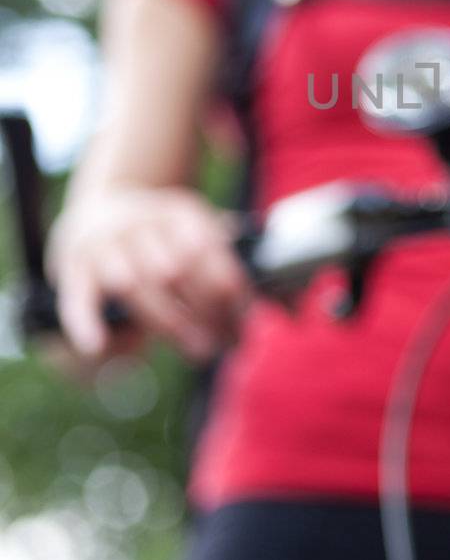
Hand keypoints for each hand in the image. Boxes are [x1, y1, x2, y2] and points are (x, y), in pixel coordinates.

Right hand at [47, 188, 250, 366]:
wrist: (99, 209)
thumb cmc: (161, 236)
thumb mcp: (193, 230)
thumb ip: (224, 258)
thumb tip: (265, 304)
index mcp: (178, 212)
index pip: (209, 249)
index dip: (230, 288)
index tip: (244, 320)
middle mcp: (141, 222)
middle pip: (176, 269)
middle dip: (207, 311)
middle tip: (225, 344)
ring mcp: (105, 243)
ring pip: (135, 284)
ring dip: (171, 322)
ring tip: (198, 351)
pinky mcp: (75, 266)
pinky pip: (79, 295)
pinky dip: (85, 320)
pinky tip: (98, 346)